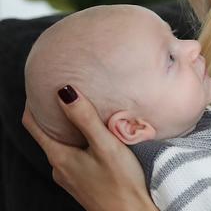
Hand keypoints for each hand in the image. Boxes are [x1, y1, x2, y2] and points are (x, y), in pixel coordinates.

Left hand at [22, 85, 157, 210]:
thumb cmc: (121, 182)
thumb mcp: (105, 145)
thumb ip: (85, 118)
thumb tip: (65, 91)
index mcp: (59, 157)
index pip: (33, 125)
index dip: (34, 103)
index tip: (42, 85)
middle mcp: (59, 168)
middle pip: (48, 134)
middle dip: (55, 114)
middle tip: (68, 93)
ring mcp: (70, 177)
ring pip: (62, 146)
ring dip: (70, 129)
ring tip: (84, 112)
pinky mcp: (83, 183)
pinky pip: (74, 157)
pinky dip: (79, 143)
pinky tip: (96, 139)